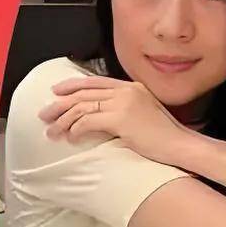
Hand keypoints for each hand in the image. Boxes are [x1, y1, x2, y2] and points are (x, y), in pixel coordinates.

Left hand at [39, 75, 197, 165]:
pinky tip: (71, 138)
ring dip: (63, 120)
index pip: (95, 81)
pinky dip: (76, 129)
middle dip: (60, 104)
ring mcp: (124, 103)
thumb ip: (123, 109)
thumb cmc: (164, 136)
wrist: (181, 144)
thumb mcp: (143, 114)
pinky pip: (88, 121)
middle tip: (44, 114)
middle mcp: (126, 90)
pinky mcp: (121, 118)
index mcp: (131, 86)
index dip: (72, 85)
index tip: (56, 91)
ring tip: (52, 131)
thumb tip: (100, 116)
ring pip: (82, 107)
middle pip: (84, 93)